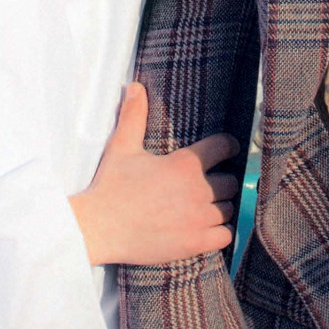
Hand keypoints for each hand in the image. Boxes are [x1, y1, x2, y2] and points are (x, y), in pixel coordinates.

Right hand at [69, 83, 241, 265]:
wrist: (98, 228)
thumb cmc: (110, 186)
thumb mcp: (122, 147)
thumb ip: (134, 116)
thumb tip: (135, 86)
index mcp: (185, 163)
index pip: (225, 146)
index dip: (226, 146)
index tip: (224, 151)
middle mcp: (197, 189)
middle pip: (230, 181)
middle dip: (220, 180)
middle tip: (205, 184)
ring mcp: (198, 218)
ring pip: (229, 208)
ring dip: (219, 206)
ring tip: (204, 206)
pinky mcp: (195, 242)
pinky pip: (225, 236)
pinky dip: (220, 232)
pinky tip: (206, 228)